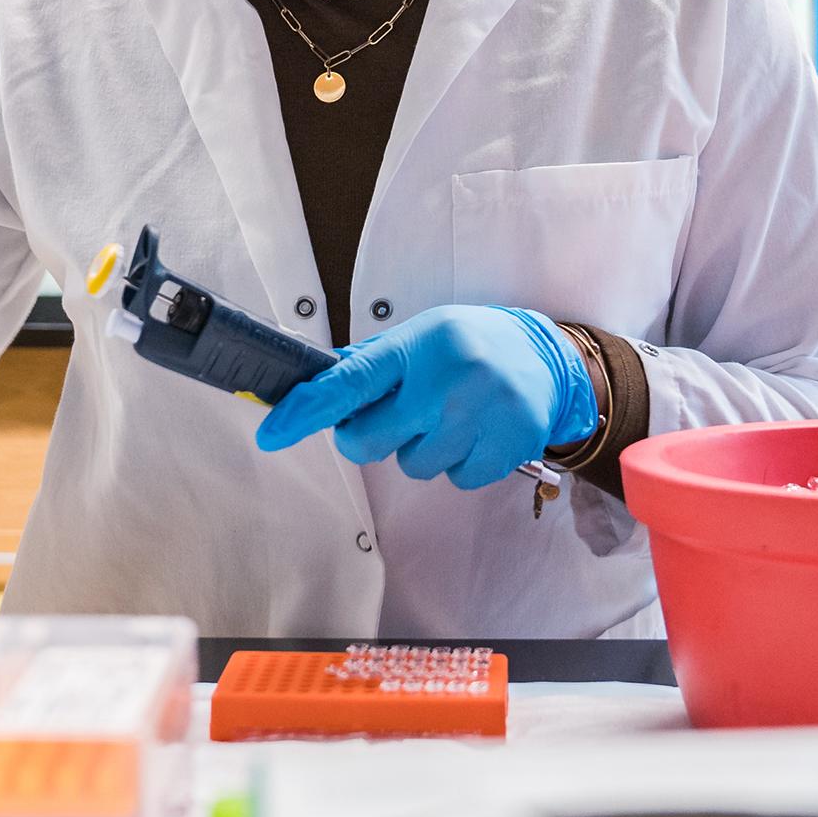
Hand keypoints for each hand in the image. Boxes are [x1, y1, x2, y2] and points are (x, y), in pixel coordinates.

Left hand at [255, 305, 598, 489]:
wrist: (546, 357)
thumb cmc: (466, 345)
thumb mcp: (418, 337)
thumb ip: (367, 363)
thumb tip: (309, 386)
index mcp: (418, 344)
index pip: (350, 381)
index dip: (307, 409)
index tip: (271, 432)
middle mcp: (448, 379)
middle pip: (370, 441)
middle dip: (368, 436)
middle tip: (397, 414)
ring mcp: (481, 416)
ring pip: (413, 465)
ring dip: (420, 449)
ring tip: (450, 415)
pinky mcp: (508, 447)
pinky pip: (454, 479)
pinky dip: (457, 463)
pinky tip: (475, 431)